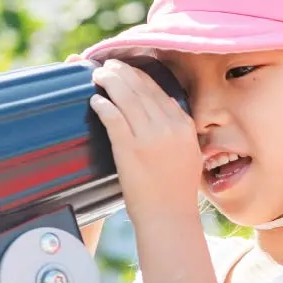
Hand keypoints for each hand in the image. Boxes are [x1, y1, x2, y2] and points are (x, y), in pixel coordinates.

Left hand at [90, 59, 201, 218]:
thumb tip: (163, 104)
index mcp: (183, 124)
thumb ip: (177, 128)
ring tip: (98, 76)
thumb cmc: (175, 190)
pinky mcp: (130, 149)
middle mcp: (168, 126)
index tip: (126, 70)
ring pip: (126, 96)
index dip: (138, 74)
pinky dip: (102, 105)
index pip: (157, 89)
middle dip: (121, 72)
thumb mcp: (188, 152)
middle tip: (107, 66)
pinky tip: (95, 100)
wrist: (169, 216)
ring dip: (109, 81)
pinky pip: (113, 117)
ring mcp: (149, 136)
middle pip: (140, 87)